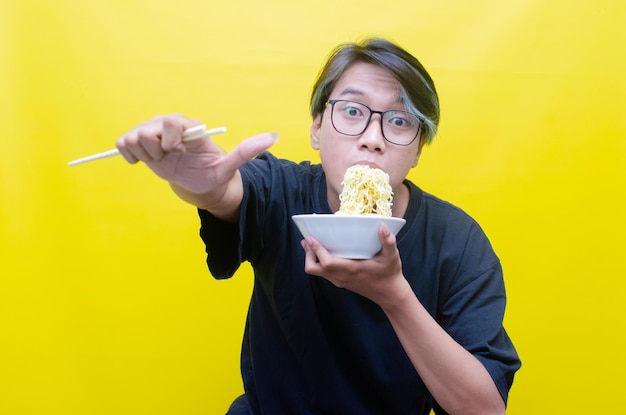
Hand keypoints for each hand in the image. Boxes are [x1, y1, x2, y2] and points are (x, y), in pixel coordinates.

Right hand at [115, 114, 276, 194]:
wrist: (198, 183)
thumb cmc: (212, 173)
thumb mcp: (228, 167)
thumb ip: (245, 151)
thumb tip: (273, 137)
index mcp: (188, 126)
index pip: (170, 122)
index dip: (170, 141)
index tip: (177, 154)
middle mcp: (168, 124)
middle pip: (146, 130)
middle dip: (157, 151)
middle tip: (171, 159)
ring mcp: (152, 132)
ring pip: (133, 137)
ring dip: (145, 155)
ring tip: (160, 161)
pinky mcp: (139, 143)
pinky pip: (123, 144)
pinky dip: (129, 156)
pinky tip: (145, 162)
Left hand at [301, 223, 408, 307]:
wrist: (389, 294)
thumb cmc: (390, 274)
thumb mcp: (392, 257)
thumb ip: (388, 242)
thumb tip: (383, 226)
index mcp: (352, 269)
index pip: (327, 262)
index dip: (316, 250)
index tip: (310, 237)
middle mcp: (342, 276)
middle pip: (314, 268)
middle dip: (308, 254)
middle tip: (307, 239)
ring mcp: (339, 280)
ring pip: (316, 272)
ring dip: (311, 258)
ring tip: (311, 244)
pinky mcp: (340, 282)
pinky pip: (323, 273)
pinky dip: (318, 262)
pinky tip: (322, 252)